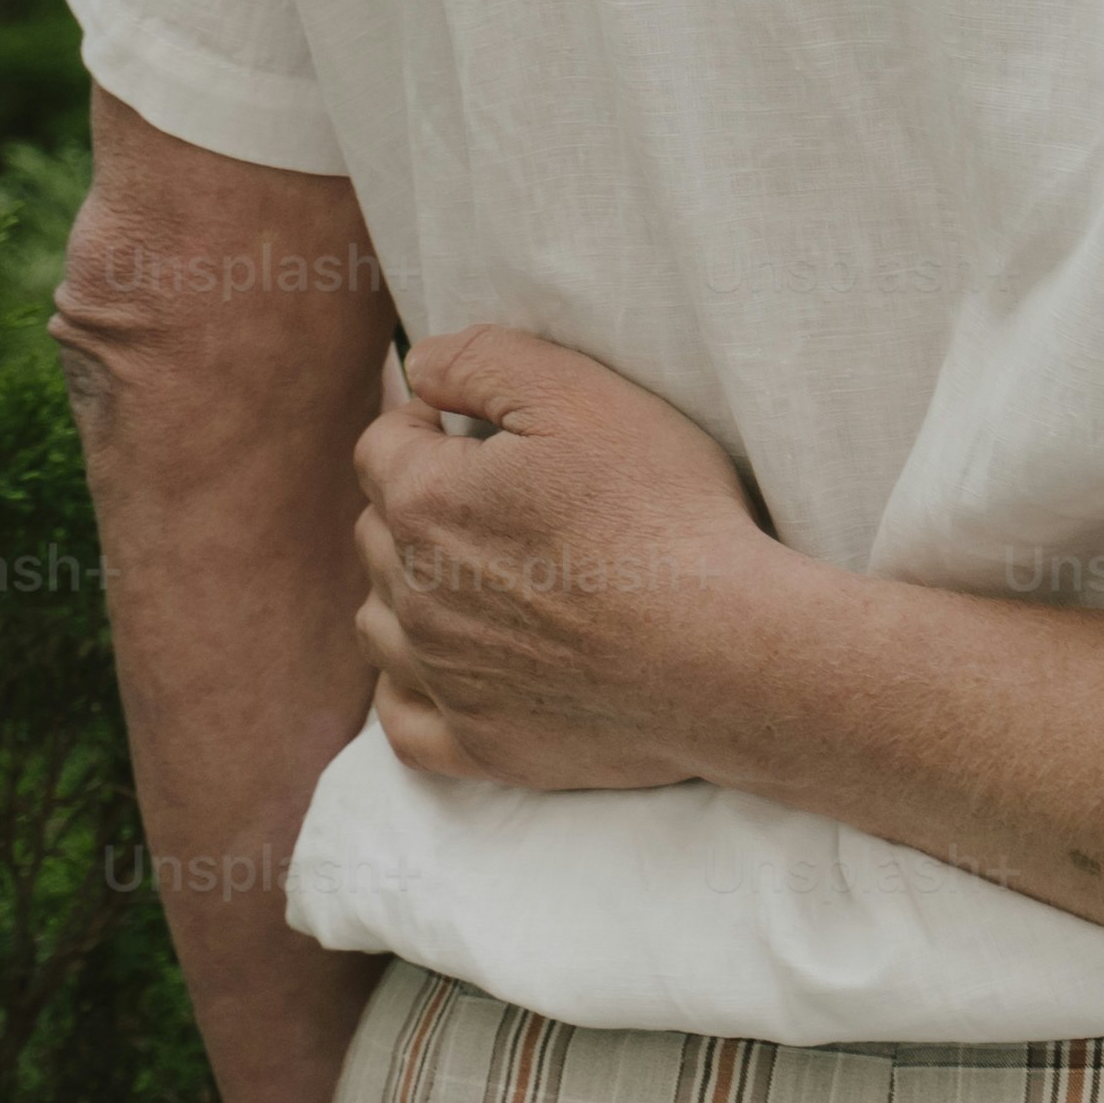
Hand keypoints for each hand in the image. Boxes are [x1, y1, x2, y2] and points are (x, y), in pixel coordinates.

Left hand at [350, 325, 788, 793]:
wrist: (726, 654)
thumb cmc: (665, 515)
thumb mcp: (584, 394)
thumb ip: (484, 360)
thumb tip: (420, 367)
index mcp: (426, 503)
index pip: (382, 446)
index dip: (430, 425)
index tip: (484, 431)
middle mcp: (413, 594)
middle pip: (377, 531)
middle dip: (420, 503)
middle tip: (504, 497)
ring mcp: (443, 676)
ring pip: (379, 622)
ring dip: (410, 590)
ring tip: (482, 576)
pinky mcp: (478, 743)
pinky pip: (401, 718)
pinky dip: (410, 687)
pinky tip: (450, 665)